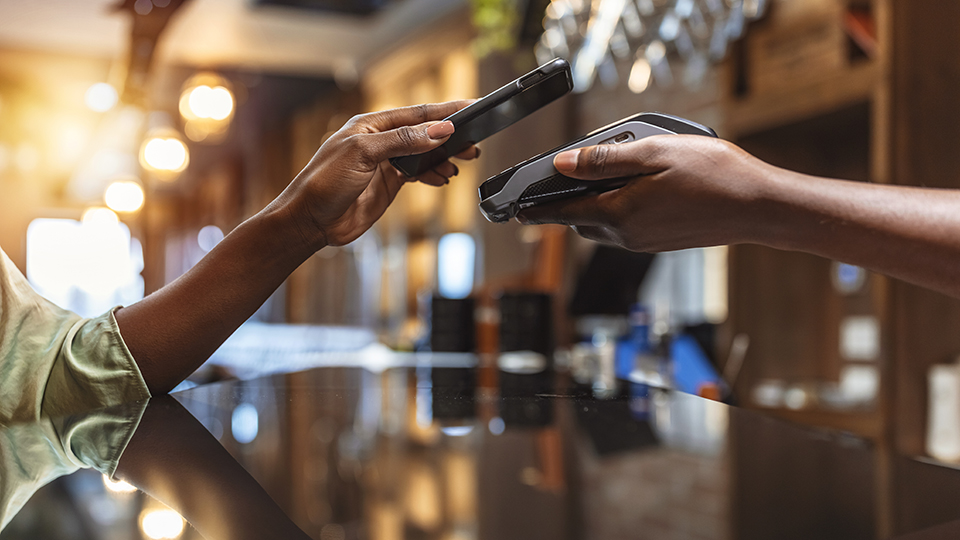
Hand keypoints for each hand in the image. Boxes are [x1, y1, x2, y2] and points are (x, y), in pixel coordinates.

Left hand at [274, 100, 478, 249]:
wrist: (309, 221)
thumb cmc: (323, 182)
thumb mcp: (364, 154)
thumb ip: (403, 141)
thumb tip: (438, 131)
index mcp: (371, 124)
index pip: (416, 114)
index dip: (445, 111)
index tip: (470, 108)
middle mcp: (379, 141)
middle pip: (424, 133)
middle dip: (450, 137)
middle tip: (474, 141)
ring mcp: (385, 163)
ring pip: (423, 155)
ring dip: (444, 158)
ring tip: (464, 161)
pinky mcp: (387, 184)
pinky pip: (417, 174)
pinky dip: (433, 175)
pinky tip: (443, 177)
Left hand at [516, 135, 771, 251]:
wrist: (759, 207)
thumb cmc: (715, 176)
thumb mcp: (654, 154)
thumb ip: (604, 160)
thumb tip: (563, 163)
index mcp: (620, 213)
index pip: (564, 213)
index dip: (537, 209)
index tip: (515, 210)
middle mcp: (628, 235)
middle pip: (581, 223)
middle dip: (567, 206)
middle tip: (561, 183)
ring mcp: (645, 243)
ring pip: (603, 228)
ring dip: (593, 209)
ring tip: (599, 182)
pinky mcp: (660, 243)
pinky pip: (625, 230)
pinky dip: (617, 213)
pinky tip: (635, 193)